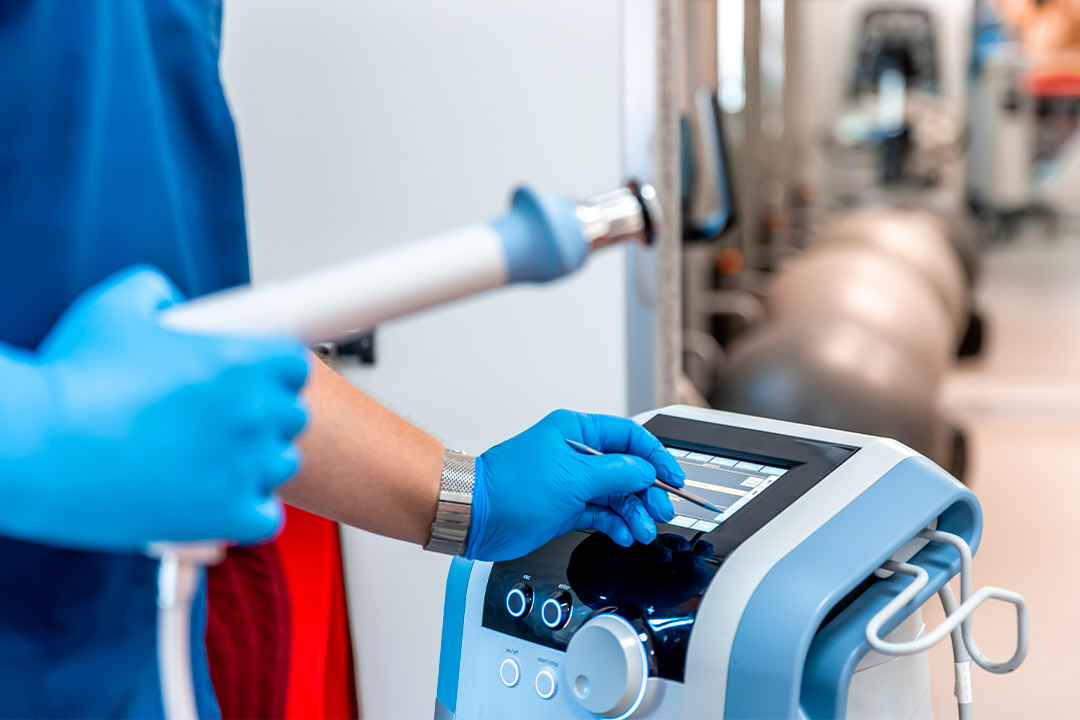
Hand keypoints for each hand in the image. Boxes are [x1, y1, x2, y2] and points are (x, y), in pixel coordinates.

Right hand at [2, 266, 309, 550]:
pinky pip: (267, 517)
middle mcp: (255, 412)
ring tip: (211, 461)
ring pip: (281, 464)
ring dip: (256, 463)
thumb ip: (154, 291)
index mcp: (243, 360)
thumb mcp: (114, 306)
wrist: (37, 446)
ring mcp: (246, 466)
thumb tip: (169, 300)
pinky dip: (248, 512)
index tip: (252, 380)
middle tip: (221, 422)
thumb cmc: (73, 377)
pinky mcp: (227, 515)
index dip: (274, 373)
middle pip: (292, 416)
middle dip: (263, 417)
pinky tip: (219, 501)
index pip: (296, 366)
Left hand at [463, 410, 685, 561]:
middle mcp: (576, 454)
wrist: (476, 516)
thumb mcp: (574, 477)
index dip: (655, 457)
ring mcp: (571, 482)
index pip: (629, 437)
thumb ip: (617, 474)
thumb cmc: (511, 487)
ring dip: (633, 512)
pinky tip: (624, 533)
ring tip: (643, 529)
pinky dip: (615, 523)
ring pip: (616, 494)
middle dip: (647, 491)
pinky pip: (601, 512)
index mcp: (577, 431)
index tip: (672, 478)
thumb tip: (645, 472)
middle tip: (661, 510)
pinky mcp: (565, 507)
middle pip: (627, 468)